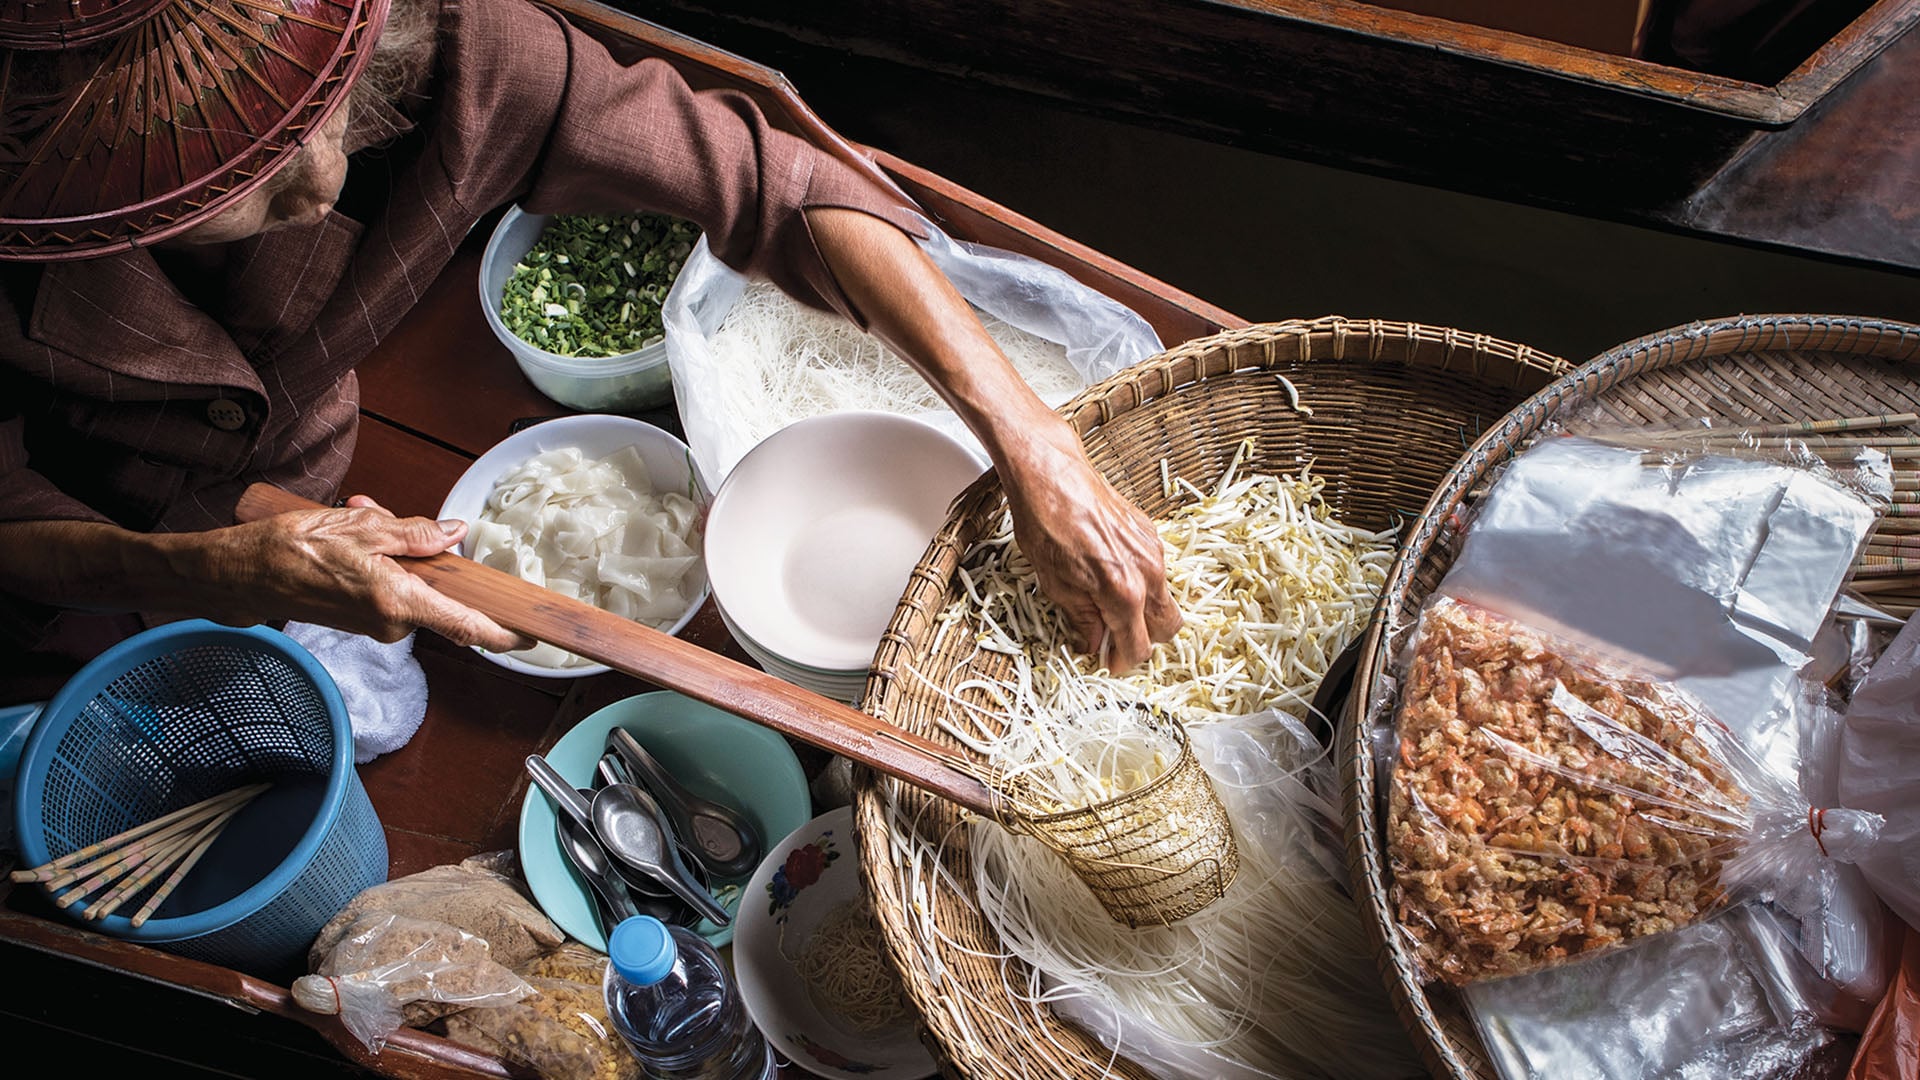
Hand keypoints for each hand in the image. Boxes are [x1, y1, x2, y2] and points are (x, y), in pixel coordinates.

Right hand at [199, 495, 531, 651]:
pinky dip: (378, 563)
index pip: (465, 626)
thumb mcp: (362, 528)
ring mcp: (374, 625)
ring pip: (410, 584)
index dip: (502, 635)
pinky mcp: (360, 621)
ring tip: (356, 518)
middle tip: (385, 517)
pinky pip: (388, 589)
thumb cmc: (292, 551)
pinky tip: (349, 535)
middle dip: (423, 553)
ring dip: (394, 551)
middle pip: (436, 591)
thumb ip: (416, 534)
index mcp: (398, 602)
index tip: (530, 637)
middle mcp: (390, 622)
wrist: (239, 575)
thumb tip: (454, 532)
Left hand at [1000, 418, 1180, 671]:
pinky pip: (1156, 572)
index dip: (1121, 661)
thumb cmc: (1044, 522)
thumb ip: (1081, 618)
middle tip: (1113, 640)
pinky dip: (1143, 585)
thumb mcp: (1053, 582)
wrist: (1051, 472)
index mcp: (1123, 593)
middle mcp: (1147, 573)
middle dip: (1143, 640)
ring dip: (1145, 613)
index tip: (1106, 662)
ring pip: (1165, 599)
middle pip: (1167, 628)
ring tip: (1110, 609)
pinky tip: (1113, 578)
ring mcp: (1153, 551)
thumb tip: (1092, 642)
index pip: (1136, 647)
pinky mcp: (1150, 532)